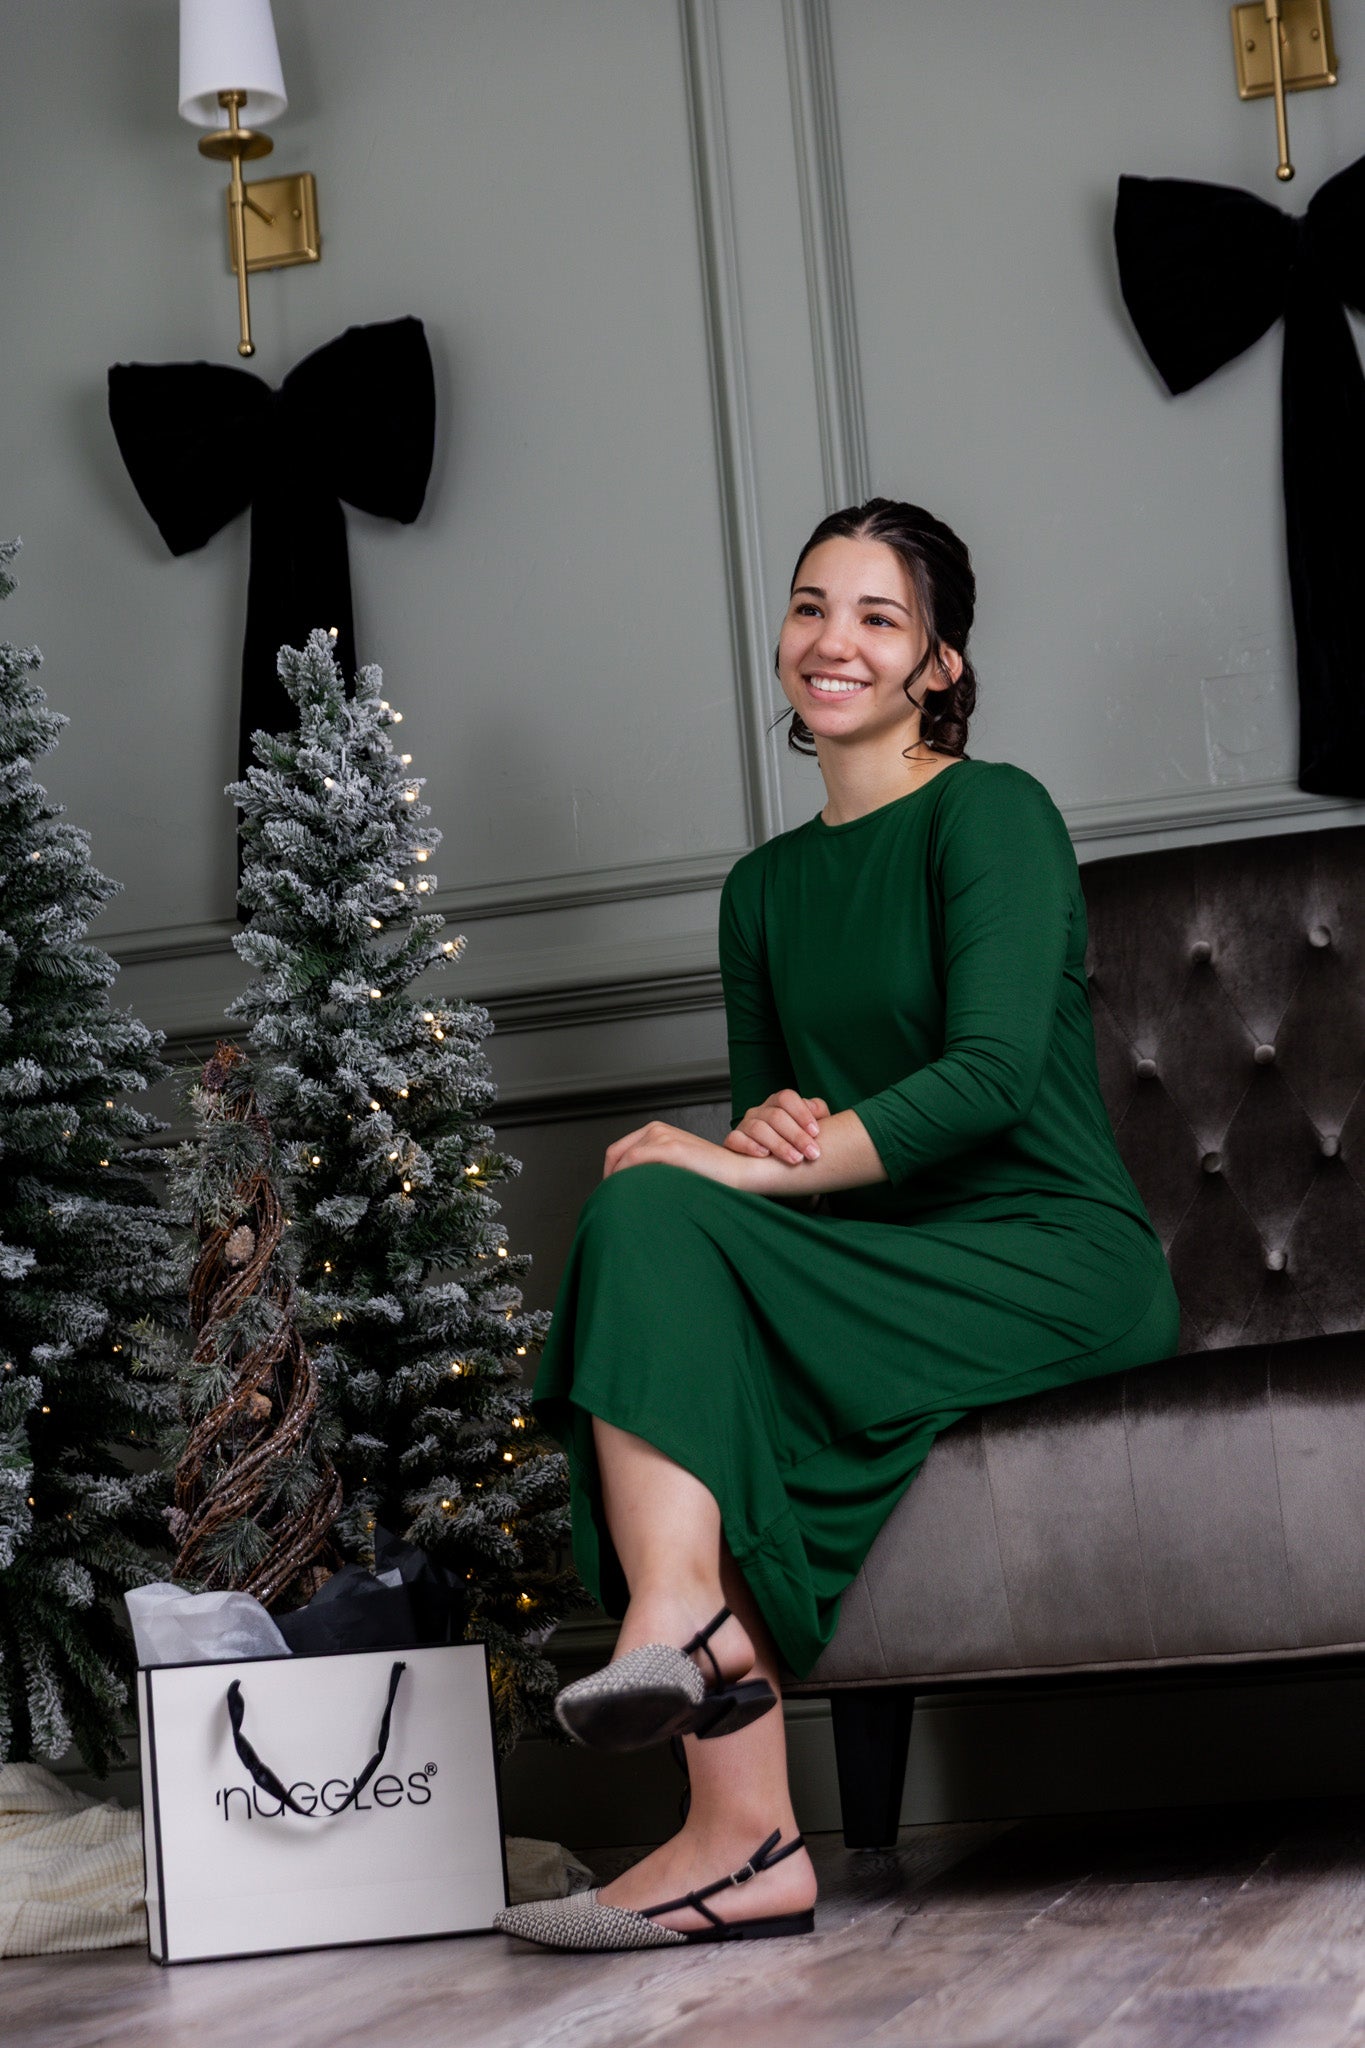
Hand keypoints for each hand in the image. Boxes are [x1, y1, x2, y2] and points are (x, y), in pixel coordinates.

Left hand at [603, 1120, 750, 1189]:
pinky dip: (624, 1177)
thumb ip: (654, 1169)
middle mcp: (657, 1129)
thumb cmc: (712, 1175)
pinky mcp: (670, 1147)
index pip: (618, 1151)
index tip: (612, 1195)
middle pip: (616, 1155)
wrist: (739, 1172)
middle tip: (611, 1203)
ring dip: (617, 1181)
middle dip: (609, 1179)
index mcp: (657, 1131)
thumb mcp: (676, 1167)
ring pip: (622, 1159)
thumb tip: (629, 1189)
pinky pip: (633, 1160)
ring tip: (620, 1203)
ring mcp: (663, 1135)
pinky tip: (629, 1194)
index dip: (610, 1174)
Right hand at [723, 1089, 829, 1166]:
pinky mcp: (733, 1141)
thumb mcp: (811, 1127)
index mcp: (778, 1103)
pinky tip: (765, 1155)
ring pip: (758, 1128)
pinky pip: (735, 1139)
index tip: (816, 1132)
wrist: (774, 1167)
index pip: (786, 1098)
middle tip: (812, 1153)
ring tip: (795, 1159)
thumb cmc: (796, 1143)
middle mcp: (760, 1111)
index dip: (802, 1113)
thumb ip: (818, 1113)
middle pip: (775, 1116)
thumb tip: (814, 1108)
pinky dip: (749, 1146)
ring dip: (779, 1144)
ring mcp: (745, 1125)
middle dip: (796, 1135)